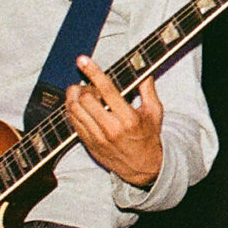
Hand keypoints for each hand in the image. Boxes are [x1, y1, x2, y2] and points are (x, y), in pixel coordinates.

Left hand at [68, 58, 163, 188]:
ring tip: (82, 93)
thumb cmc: (148, 137)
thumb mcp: (155, 112)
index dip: (93, 72)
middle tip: (90, 85)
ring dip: (74, 96)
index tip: (83, 60)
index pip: (106, 90)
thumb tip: (143, 69)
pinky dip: (72, 109)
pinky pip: (72, 121)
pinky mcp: (88, 144)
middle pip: (84, 98)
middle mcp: (111, 128)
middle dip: (84, 86)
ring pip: (74, 109)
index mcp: (129, 118)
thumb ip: (147, 89)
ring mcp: (97, 138)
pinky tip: (80, 106)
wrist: (142, 168)